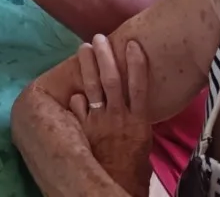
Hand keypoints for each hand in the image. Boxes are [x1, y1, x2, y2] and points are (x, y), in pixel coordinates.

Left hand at [68, 35, 153, 178]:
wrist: (117, 186)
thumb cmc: (134, 166)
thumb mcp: (143, 139)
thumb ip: (137, 117)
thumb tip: (133, 100)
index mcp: (139, 121)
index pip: (140, 86)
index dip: (136, 63)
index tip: (133, 43)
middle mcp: (119, 118)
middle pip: (112, 80)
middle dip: (106, 57)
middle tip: (99, 38)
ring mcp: (100, 123)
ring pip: (93, 88)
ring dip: (88, 66)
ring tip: (84, 48)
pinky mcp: (85, 131)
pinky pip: (78, 108)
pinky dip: (77, 98)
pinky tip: (75, 90)